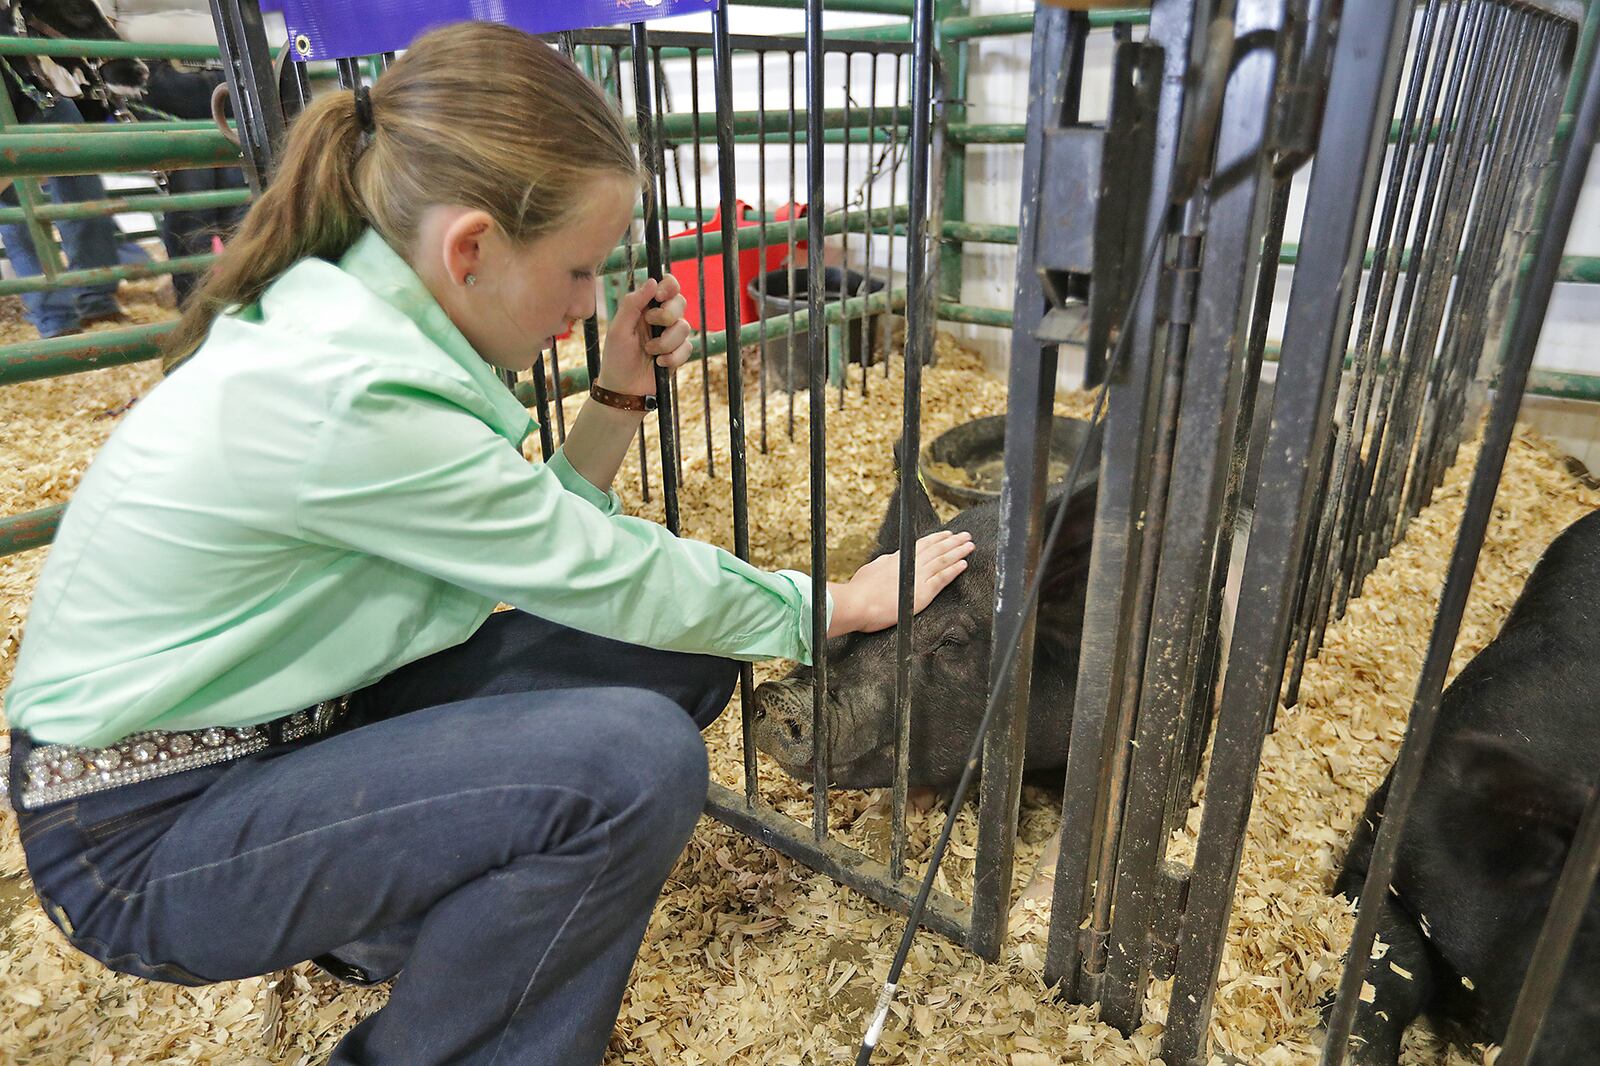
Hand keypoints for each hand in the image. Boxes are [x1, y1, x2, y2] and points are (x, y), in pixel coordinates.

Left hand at [597, 275, 692, 398]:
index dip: (669, 286)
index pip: (666, 286)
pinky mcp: (678, 353)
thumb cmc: (616, 360)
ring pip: (685, 327)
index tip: (660, 296)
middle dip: (667, 315)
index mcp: (644, 308)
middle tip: (651, 325)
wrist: (624, 392)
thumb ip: (632, 303)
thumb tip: (652, 281)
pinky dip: (673, 357)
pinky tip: (659, 364)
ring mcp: (670, 336)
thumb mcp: (619, 329)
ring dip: (666, 341)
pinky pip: (688, 347)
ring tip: (650, 352)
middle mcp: (660, 319)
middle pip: (680, 302)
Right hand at [827, 531, 975, 636]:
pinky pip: (942, 579)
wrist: (857, 603)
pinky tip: (963, 564)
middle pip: (936, 549)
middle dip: (952, 541)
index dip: (937, 538)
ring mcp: (917, 577)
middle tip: (965, 535)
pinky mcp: (922, 593)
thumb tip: (890, 559)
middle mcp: (910, 564)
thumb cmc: (860, 591)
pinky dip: (953, 570)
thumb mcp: (872, 569)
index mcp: (898, 558)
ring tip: (970, 546)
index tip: (948, 534)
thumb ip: (885, 564)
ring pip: (942, 560)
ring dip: (957, 552)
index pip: (922, 545)